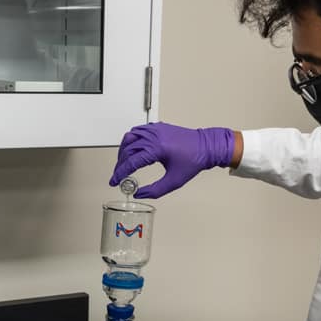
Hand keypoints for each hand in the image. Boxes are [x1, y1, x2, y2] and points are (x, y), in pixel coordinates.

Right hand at [110, 123, 234, 198]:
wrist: (206, 146)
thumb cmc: (194, 160)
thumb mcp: (174, 181)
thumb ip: (155, 190)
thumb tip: (139, 194)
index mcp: (156, 148)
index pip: (131, 162)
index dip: (120, 174)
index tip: (114, 181)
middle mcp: (153, 136)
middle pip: (127, 150)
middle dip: (120, 164)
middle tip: (118, 176)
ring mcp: (154, 129)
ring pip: (129, 138)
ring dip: (123, 151)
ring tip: (123, 163)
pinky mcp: (157, 127)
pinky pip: (137, 130)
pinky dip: (131, 140)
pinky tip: (132, 149)